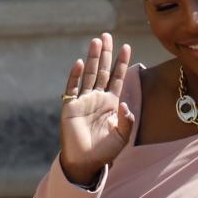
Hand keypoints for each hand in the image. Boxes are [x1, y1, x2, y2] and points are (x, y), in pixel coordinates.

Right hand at [59, 33, 133, 183]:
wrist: (85, 162)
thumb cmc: (104, 152)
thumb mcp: (122, 137)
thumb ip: (127, 121)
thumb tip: (125, 104)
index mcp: (111, 104)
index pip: (117, 78)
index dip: (121, 63)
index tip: (126, 46)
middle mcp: (97, 98)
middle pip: (103, 71)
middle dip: (106, 54)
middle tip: (107, 35)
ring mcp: (83, 101)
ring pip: (89, 75)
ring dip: (93, 58)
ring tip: (97, 41)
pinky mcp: (70, 106)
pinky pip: (73, 88)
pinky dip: (76, 75)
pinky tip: (81, 63)